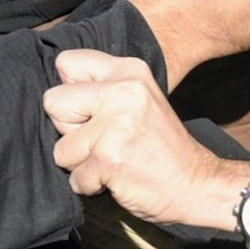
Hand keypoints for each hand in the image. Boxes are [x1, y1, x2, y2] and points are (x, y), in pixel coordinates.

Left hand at [46, 50, 249, 231]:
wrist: (196, 184)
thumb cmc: (160, 146)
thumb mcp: (139, 99)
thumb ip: (102, 86)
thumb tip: (57, 82)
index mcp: (128, 71)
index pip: (66, 62)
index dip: (71, 93)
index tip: (93, 111)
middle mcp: (123, 91)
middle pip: (53, 102)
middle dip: (69, 129)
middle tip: (104, 139)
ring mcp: (115, 126)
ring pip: (61, 148)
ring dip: (81, 163)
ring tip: (113, 159)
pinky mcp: (109, 159)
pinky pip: (74, 178)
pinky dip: (91, 185)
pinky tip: (118, 177)